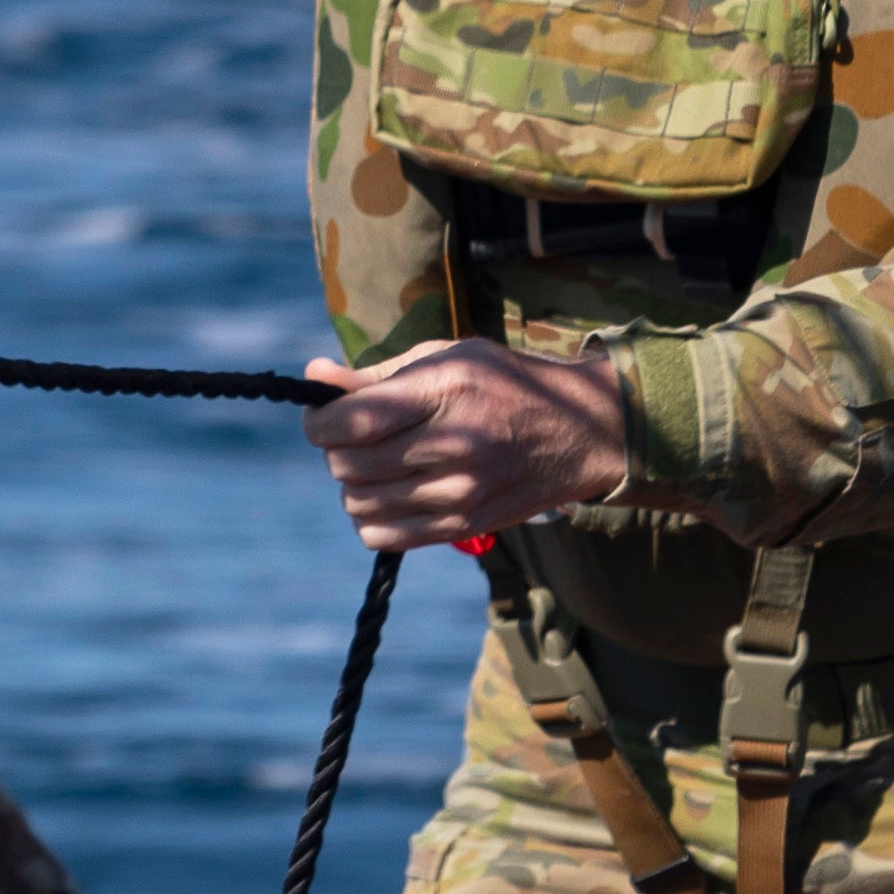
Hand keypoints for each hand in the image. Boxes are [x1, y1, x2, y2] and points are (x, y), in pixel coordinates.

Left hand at [301, 341, 630, 548]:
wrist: (580, 433)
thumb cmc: (506, 384)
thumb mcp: (447, 357)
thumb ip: (377, 373)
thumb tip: (314, 376)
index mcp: (444, 392)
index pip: (351, 421)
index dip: (320, 421)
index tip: (323, 416)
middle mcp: (451, 445)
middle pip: (348, 464)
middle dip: (335, 450)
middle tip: (352, 438)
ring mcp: (458, 492)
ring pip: (359, 503)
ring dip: (353, 485)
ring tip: (375, 466)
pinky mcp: (464, 524)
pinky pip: (384, 536)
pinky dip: (370, 518)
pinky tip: (387, 496)